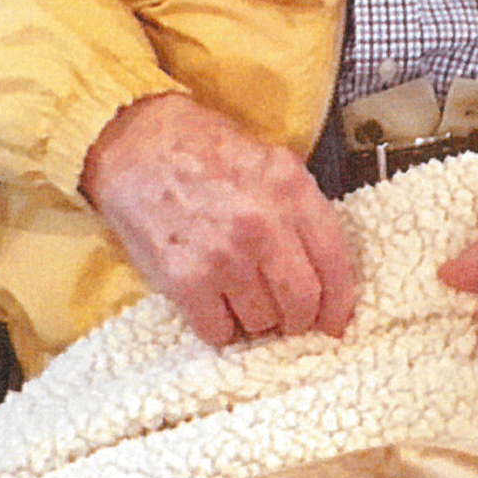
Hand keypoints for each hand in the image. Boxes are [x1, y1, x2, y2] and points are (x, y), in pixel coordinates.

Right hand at [81, 90, 356, 345]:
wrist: (139, 147)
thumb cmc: (204, 152)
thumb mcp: (270, 161)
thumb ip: (301, 208)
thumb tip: (325, 272)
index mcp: (291, 189)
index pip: (334, 262)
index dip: (338, 303)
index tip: (333, 323)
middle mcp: (263, 224)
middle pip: (302, 302)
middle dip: (298, 319)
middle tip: (287, 319)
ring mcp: (224, 255)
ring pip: (261, 321)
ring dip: (255, 319)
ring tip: (240, 295)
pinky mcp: (186, 280)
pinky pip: (219, 331)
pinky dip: (219, 326)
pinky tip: (212, 303)